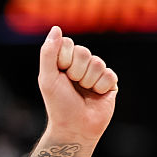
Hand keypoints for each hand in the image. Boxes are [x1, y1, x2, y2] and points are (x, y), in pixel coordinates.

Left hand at [38, 26, 117, 143]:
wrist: (75, 128)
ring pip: (97, 63)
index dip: (63, 59)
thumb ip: (48, 53)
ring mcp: (96, 73)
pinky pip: (109, 75)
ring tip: (84, 92)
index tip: (59, 75)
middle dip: (76, 72)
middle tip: (72, 86)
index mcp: (63, 62)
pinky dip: (100, 87)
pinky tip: (96, 96)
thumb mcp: (47, 79)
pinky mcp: (109, 82)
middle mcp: (80, 65)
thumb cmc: (58, 105)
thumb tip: (56, 28)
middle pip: (84, 52)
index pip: (67, 43)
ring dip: (88, 81)